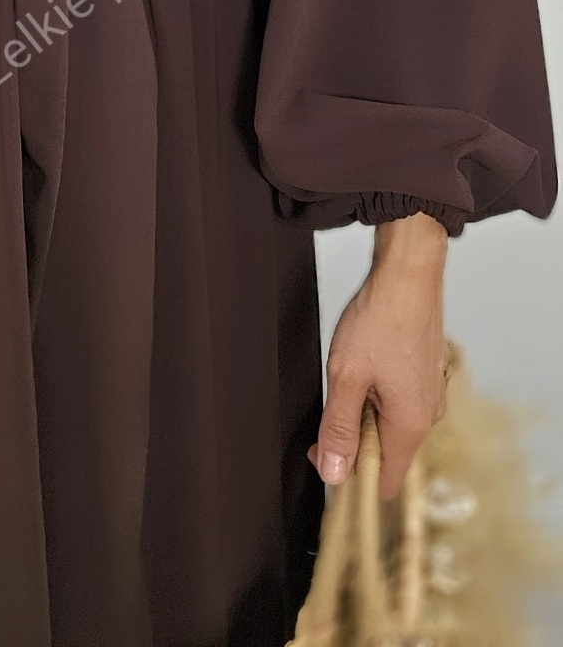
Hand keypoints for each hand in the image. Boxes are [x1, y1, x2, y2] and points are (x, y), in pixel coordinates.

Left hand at [307, 213, 450, 501]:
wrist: (409, 272)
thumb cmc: (381, 318)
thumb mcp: (347, 376)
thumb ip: (339, 429)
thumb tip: (334, 474)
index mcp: (411, 425)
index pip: (387, 483)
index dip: (353, 479)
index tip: (325, 452)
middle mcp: (428, 416)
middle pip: (388, 455)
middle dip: (354, 441)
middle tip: (329, 406)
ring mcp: (430, 394)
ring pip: (391, 426)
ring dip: (364, 414)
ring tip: (349, 378)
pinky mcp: (426, 375)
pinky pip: (399, 403)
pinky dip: (377, 395)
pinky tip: (364, 366)